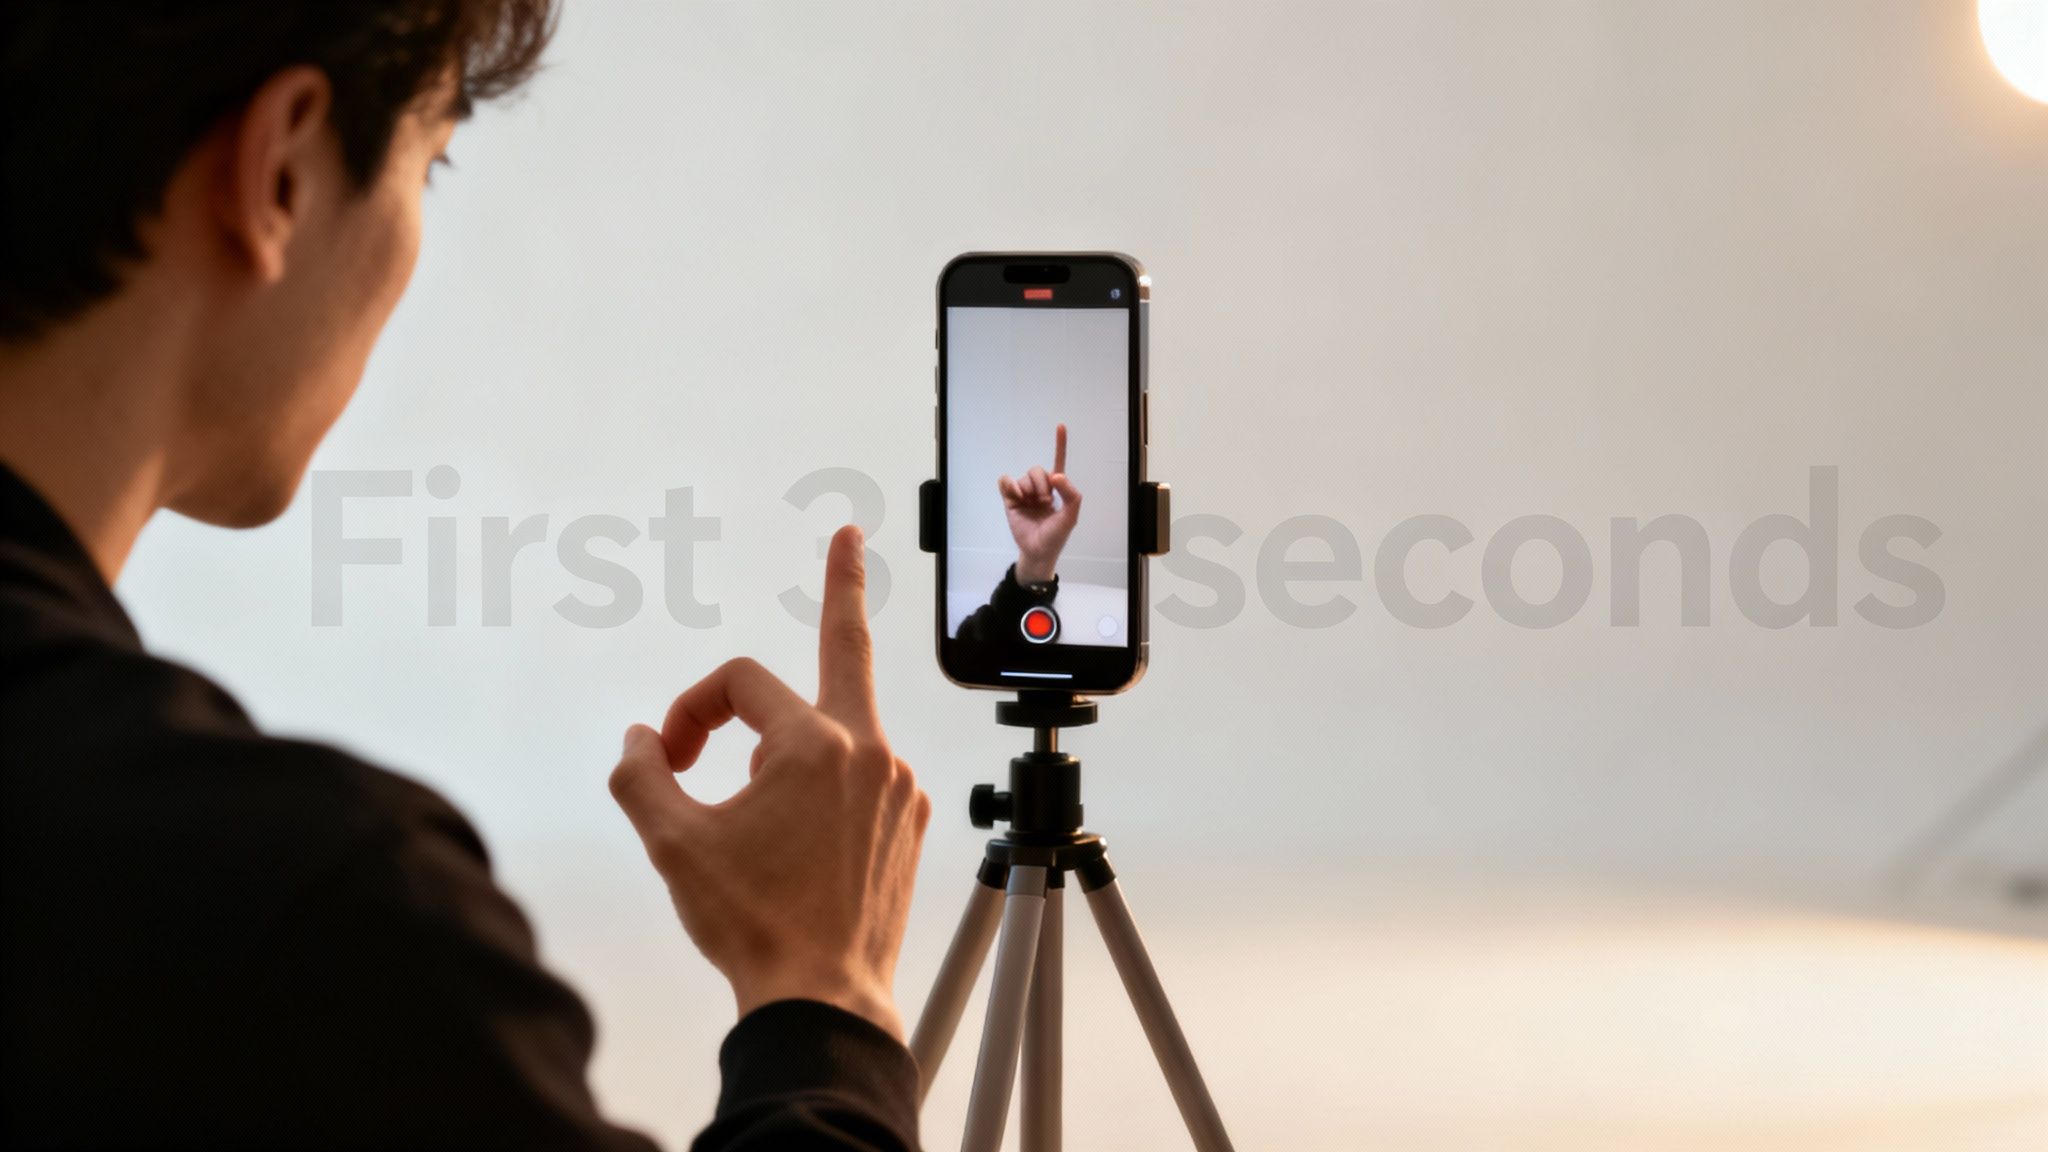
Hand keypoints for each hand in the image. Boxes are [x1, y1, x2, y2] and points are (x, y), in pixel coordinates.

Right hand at [609, 525, 931, 1039]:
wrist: (823, 999)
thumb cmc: (755, 924)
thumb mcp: (672, 843)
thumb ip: (642, 775)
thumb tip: (640, 740)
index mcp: (815, 744)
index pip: (740, 681)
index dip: (691, 707)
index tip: (668, 754)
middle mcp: (872, 753)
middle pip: (848, 650)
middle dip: (844, 588)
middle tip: (848, 538)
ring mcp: (902, 789)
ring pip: (840, 735)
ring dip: (794, 747)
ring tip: (761, 806)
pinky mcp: (913, 824)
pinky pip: (864, 780)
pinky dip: (828, 787)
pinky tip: (802, 837)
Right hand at [999, 422, 1081, 585]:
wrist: (1037, 551)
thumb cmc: (1055, 535)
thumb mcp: (1070, 515)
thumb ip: (1070, 493)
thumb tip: (1056, 475)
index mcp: (1056, 489)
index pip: (1058, 462)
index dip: (1059, 444)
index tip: (1060, 426)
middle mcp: (1039, 488)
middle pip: (1037, 469)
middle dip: (1041, 483)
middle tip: (1045, 500)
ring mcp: (1024, 494)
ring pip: (1023, 477)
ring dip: (1029, 489)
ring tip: (1031, 504)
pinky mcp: (1009, 499)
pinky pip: (1005, 481)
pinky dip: (1009, 486)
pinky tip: (1016, 496)